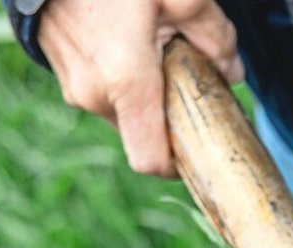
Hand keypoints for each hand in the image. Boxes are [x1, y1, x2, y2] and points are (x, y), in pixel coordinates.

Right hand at [38, 0, 243, 175]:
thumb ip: (216, 37)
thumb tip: (232, 73)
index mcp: (126, 83)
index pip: (152, 161)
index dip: (177, 165)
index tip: (197, 146)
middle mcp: (94, 93)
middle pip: (144, 131)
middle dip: (169, 110)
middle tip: (185, 69)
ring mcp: (72, 83)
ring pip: (124, 109)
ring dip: (146, 91)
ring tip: (154, 44)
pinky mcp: (60, 68)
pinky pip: (102, 89)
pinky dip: (122, 76)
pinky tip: (129, 38)